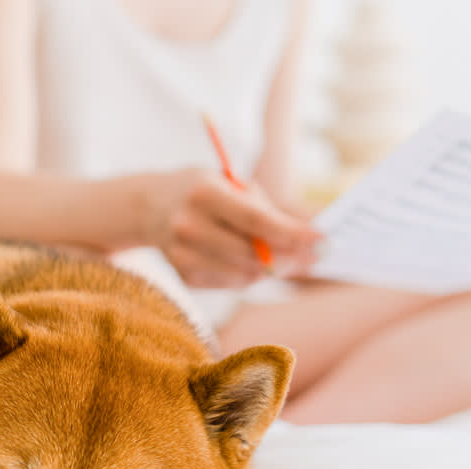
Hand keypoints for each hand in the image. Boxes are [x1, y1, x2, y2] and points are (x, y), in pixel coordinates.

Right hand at [142, 168, 321, 287]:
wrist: (147, 207)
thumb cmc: (202, 190)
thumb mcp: (229, 182)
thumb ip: (264, 209)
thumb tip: (306, 238)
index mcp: (203, 194)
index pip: (256, 221)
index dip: (293, 234)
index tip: (322, 240)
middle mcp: (188, 225)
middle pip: (253, 255)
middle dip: (290, 258)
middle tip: (315, 255)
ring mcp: (182, 255)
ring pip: (244, 275)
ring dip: (272, 269)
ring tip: (284, 257)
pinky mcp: (183, 276)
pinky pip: (230, 284)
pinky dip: (248, 274)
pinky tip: (250, 260)